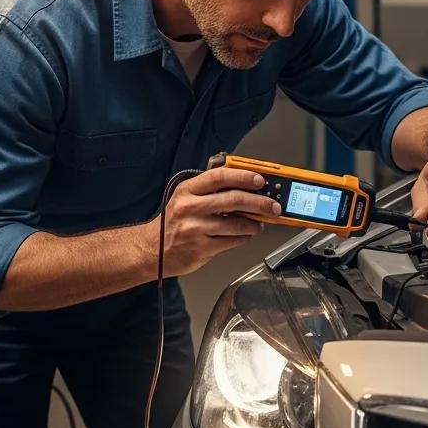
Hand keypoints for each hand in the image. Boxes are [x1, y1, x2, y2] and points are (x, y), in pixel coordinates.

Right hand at [146, 167, 280, 276]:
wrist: (153, 250)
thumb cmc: (174, 222)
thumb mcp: (186, 198)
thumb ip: (210, 190)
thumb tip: (245, 186)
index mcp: (188, 190)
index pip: (220, 177)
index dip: (243, 177)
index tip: (261, 180)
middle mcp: (190, 207)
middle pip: (233, 200)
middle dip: (260, 202)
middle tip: (273, 205)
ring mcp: (195, 229)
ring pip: (236, 223)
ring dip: (254, 224)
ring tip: (260, 223)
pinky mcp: (201, 248)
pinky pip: (232, 241)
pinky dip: (245, 237)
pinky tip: (247, 234)